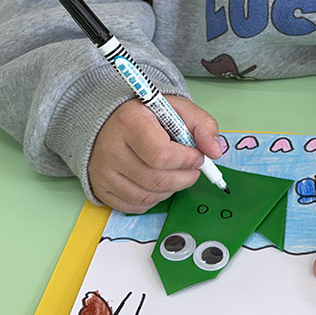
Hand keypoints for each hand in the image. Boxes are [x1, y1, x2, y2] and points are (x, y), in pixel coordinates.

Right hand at [88, 95, 220, 212]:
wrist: (110, 119)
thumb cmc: (147, 114)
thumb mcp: (177, 108)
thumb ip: (202, 125)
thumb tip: (215, 152)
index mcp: (130, 122)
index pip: (161, 155)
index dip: (186, 160)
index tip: (197, 155)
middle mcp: (111, 149)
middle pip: (156, 180)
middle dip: (184, 178)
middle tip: (193, 169)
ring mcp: (103, 171)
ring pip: (147, 196)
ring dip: (172, 190)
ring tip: (177, 174)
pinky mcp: (100, 187)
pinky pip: (134, 206)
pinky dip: (154, 199)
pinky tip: (159, 183)